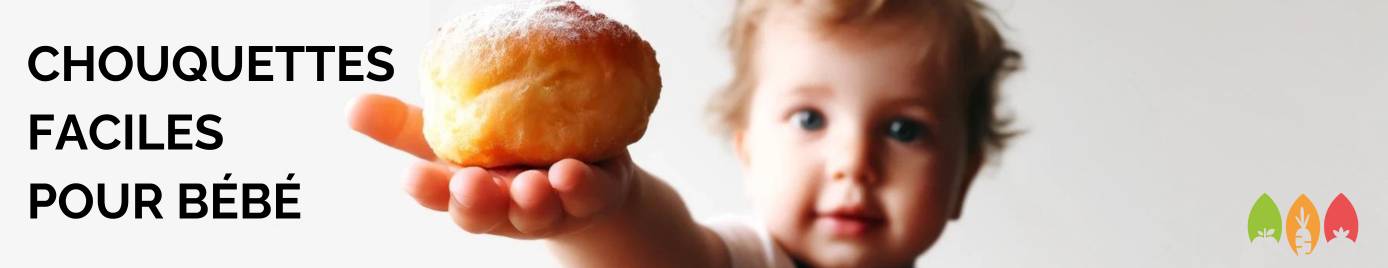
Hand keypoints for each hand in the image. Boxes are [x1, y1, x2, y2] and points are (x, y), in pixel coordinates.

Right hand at [346, 93, 638, 238]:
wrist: (581, 168)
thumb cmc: (502, 153)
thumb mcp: (453, 138)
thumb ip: (404, 126)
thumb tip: (353, 106)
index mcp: (466, 189)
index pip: (439, 194)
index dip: (428, 190)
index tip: (411, 178)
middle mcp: (505, 204)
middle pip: (486, 212)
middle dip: (478, 202)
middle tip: (470, 185)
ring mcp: (549, 204)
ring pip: (538, 210)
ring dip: (532, 200)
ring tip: (530, 185)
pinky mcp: (592, 194)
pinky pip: (589, 195)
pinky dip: (581, 187)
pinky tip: (572, 172)